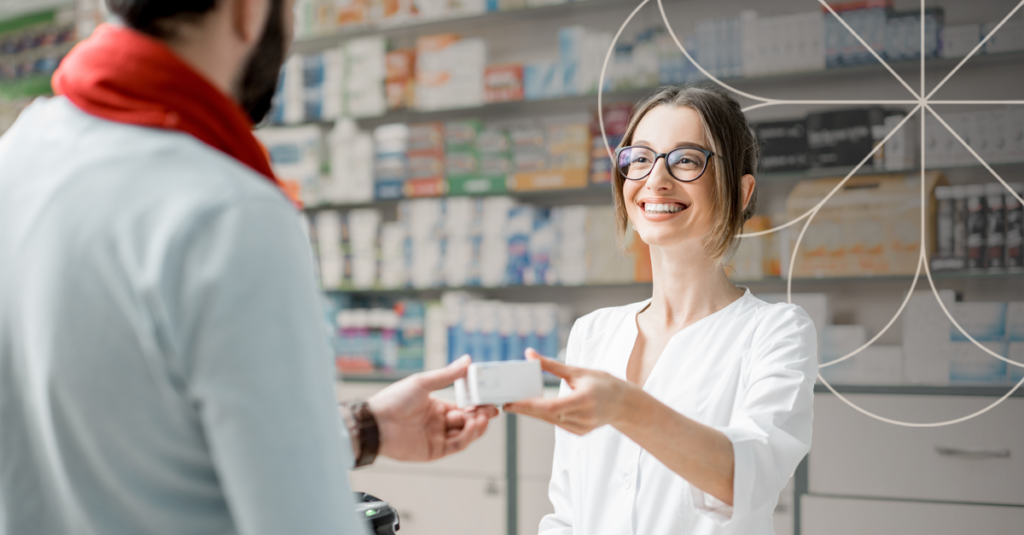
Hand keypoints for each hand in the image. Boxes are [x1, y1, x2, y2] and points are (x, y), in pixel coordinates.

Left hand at [367, 356, 498, 461]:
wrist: (376, 423)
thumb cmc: (394, 400)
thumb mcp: (423, 383)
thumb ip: (448, 375)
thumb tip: (467, 360)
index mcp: (436, 406)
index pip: (463, 406)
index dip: (477, 403)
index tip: (490, 398)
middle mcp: (438, 422)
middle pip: (467, 421)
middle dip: (481, 415)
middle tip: (491, 409)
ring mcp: (437, 437)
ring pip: (465, 434)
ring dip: (476, 426)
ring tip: (483, 417)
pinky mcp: (434, 451)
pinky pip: (456, 445)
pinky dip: (467, 436)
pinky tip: (472, 425)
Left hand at [503, 348, 636, 434]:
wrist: (625, 404)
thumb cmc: (603, 383)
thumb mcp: (578, 371)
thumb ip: (552, 366)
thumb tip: (529, 354)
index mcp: (584, 400)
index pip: (550, 407)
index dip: (528, 405)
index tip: (510, 402)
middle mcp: (584, 417)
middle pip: (546, 416)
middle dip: (524, 408)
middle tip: (505, 401)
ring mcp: (582, 428)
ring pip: (549, 421)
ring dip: (531, 413)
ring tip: (514, 403)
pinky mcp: (580, 432)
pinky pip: (556, 423)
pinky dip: (544, 416)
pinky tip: (533, 409)